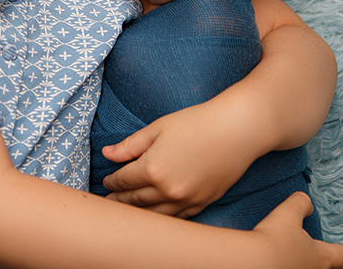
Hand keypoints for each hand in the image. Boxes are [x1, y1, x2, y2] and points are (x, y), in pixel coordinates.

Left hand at [99, 101, 257, 217]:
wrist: (237, 131)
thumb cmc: (196, 123)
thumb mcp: (157, 128)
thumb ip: (130, 145)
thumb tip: (107, 154)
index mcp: (153, 169)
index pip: (123, 181)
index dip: (111, 182)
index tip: (106, 181)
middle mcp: (167, 190)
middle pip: (135, 201)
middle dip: (119, 201)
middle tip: (108, 202)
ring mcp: (186, 200)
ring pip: (154, 215)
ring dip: (138, 214)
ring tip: (126, 213)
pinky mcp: (202, 204)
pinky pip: (175, 218)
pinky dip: (161, 218)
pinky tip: (154, 215)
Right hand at [254, 193, 342, 268]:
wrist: (251, 263)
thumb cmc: (274, 240)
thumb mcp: (287, 215)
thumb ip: (299, 205)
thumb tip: (306, 201)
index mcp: (320, 256)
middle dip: (336, 265)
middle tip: (339, 263)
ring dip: (307, 264)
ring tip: (300, 258)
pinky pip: (289, 268)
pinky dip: (288, 264)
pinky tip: (281, 262)